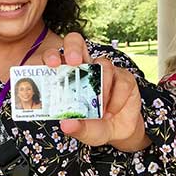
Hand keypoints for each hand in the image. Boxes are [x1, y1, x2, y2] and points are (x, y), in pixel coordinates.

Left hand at [41, 32, 147, 151]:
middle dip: (73, 48)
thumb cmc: (94, 126)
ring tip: (101, 111)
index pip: (55, 57)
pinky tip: (111, 111)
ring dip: (102, 89)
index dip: (51, 56)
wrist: (119, 133)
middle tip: (74, 62)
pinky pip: (121, 81)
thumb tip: (66, 124)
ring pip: (103, 65)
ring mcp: (105, 70)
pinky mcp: (124, 77)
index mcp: (67, 78)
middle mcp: (85, 68)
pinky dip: (117, 99)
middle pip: (76, 42)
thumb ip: (75, 127)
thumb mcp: (83, 131)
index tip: (52, 64)